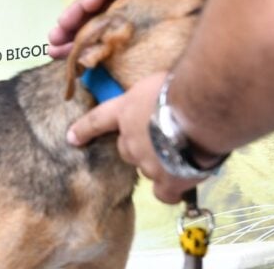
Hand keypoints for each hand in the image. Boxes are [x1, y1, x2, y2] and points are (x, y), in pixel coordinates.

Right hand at [48, 0, 194, 57]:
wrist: (226, 53)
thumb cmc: (208, 19)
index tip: (87, 5)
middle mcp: (137, 4)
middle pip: (97, 6)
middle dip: (74, 19)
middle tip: (58, 34)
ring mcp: (134, 27)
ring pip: (94, 29)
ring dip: (73, 38)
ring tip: (56, 49)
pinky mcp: (133, 50)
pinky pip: (102, 48)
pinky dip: (85, 52)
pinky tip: (69, 59)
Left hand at [66, 71, 203, 202]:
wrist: (201, 111)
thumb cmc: (183, 86)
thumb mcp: (158, 81)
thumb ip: (151, 95)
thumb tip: (162, 96)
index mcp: (125, 111)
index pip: (97, 121)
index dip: (84, 130)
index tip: (72, 138)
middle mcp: (130, 140)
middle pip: (126, 149)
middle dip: (141, 146)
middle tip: (164, 136)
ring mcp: (147, 163)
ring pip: (148, 168)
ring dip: (161, 162)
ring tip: (184, 152)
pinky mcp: (168, 180)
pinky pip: (164, 193)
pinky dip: (171, 189)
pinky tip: (182, 181)